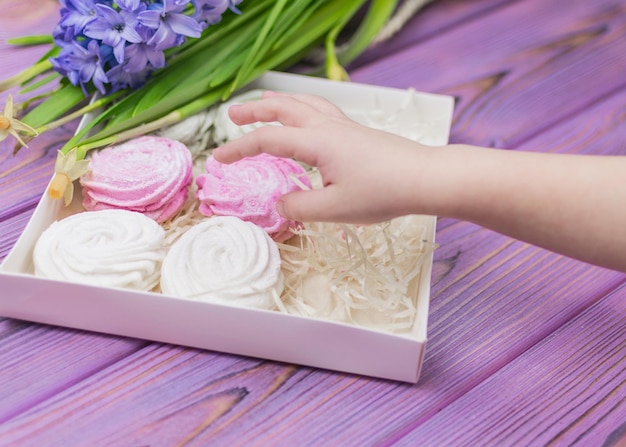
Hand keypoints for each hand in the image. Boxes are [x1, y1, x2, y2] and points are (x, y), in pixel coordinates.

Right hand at [212, 92, 434, 223]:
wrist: (425, 178)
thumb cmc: (382, 193)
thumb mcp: (335, 209)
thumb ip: (300, 207)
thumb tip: (281, 202)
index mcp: (316, 142)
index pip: (267, 140)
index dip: (239, 149)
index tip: (218, 159)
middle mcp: (327, 127)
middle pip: (283, 108)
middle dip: (254, 110)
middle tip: (232, 115)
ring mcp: (343, 126)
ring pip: (303, 104)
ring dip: (278, 102)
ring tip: (264, 103)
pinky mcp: (355, 132)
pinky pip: (320, 109)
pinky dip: (301, 107)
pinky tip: (305, 118)